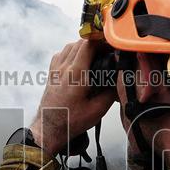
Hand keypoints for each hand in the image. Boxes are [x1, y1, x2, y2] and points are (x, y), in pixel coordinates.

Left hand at [29, 40, 116, 159]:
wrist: (49, 128)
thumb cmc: (70, 121)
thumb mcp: (98, 110)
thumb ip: (111, 93)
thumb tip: (120, 81)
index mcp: (75, 74)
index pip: (88, 44)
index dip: (102, 41)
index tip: (111, 45)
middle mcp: (63, 68)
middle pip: (80, 42)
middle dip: (95, 44)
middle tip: (106, 52)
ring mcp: (55, 69)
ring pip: (70, 46)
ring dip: (83, 47)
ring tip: (94, 56)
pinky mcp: (51, 73)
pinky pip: (61, 54)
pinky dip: (72, 52)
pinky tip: (79, 62)